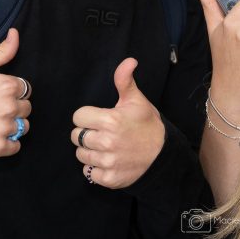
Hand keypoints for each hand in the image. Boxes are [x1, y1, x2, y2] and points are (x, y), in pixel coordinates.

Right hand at [0, 28, 31, 156]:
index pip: (24, 89)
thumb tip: (15, 34)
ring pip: (22, 127)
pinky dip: (7, 143)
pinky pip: (15, 146)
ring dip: (12, 125)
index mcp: (7, 85)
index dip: (11, 91)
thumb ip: (1, 51)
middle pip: (25, 108)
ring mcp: (3, 128)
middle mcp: (9, 107)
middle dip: (13, 107)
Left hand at [70, 58, 165, 188]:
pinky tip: (109, 160)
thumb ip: (125, 80)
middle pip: (76, 136)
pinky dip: (96, 168)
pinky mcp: (109, 178)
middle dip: (87, 133)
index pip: (78, 117)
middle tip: (102, 132)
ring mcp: (107, 162)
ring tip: (106, 146)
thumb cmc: (148, 125)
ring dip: (90, 150)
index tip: (99, 118)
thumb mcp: (137, 100)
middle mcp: (106, 142)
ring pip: (80, 154)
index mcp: (110, 120)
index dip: (88, 116)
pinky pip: (88, 172)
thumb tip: (129, 60)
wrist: (163, 155)